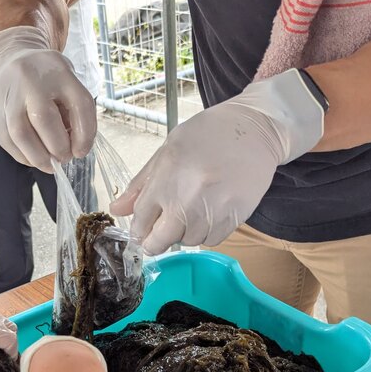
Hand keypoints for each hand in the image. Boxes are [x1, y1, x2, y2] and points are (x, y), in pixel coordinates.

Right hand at [0, 26, 95, 171]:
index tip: (81, 151)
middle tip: (64, 157)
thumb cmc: (46, 78)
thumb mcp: (68, 82)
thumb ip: (75, 112)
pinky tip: (34, 157)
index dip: (85, 135)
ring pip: (20, 134)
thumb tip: (74, 149)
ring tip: (49, 164)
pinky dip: (24, 156)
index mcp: (58, 71)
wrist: (9, 58)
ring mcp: (7, 95)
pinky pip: (8, 142)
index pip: (79, 104)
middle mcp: (30, 80)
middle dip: (58, 147)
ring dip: (39, 158)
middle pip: (44, 118)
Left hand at [110, 69, 324, 254]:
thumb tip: (116, 209)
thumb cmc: (207, 135)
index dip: (138, 229)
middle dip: (156, 241)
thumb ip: (140, 183)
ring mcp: (212, 210)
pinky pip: (211, 239)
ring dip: (185, 233)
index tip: (142, 230)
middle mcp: (186, 200)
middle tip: (160, 233)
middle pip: (160, 241)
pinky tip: (209, 213)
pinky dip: (206, 232)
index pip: (140, 221)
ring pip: (188, 241)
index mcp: (165, 180)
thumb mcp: (167, 151)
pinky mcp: (234, 217)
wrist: (254, 130)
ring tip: (192, 211)